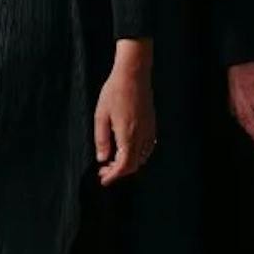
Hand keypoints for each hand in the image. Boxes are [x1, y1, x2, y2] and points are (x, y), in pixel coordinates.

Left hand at [96, 42, 156, 185]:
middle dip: (119, 171)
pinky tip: (125, 148)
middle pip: (134, 165)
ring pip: (142, 157)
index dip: (113, 176)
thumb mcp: (101, 116)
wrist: (134, 74)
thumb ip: (101, 139)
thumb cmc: (115, 92)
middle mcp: (142, 135)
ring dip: (128, 163)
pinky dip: (136, 154)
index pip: (124, 165)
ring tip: (112, 159)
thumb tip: (102, 158)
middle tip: (104, 170)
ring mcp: (149, 130)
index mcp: (128, 134)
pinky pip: (147, 147)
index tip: (103, 179)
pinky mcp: (152, 124)